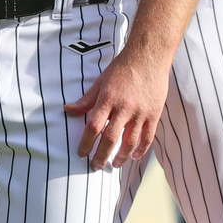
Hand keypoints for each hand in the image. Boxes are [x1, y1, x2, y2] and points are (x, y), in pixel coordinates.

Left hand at [64, 49, 170, 170]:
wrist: (149, 56)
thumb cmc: (122, 67)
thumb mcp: (101, 81)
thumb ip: (86, 99)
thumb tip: (67, 109)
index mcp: (108, 99)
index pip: (93, 127)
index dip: (86, 143)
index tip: (81, 153)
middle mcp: (124, 107)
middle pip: (110, 138)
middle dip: (101, 155)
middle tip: (95, 166)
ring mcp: (140, 112)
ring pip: (130, 142)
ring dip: (121, 157)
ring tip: (114, 164)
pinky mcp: (154, 114)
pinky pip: (148, 137)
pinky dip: (141, 150)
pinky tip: (134, 156)